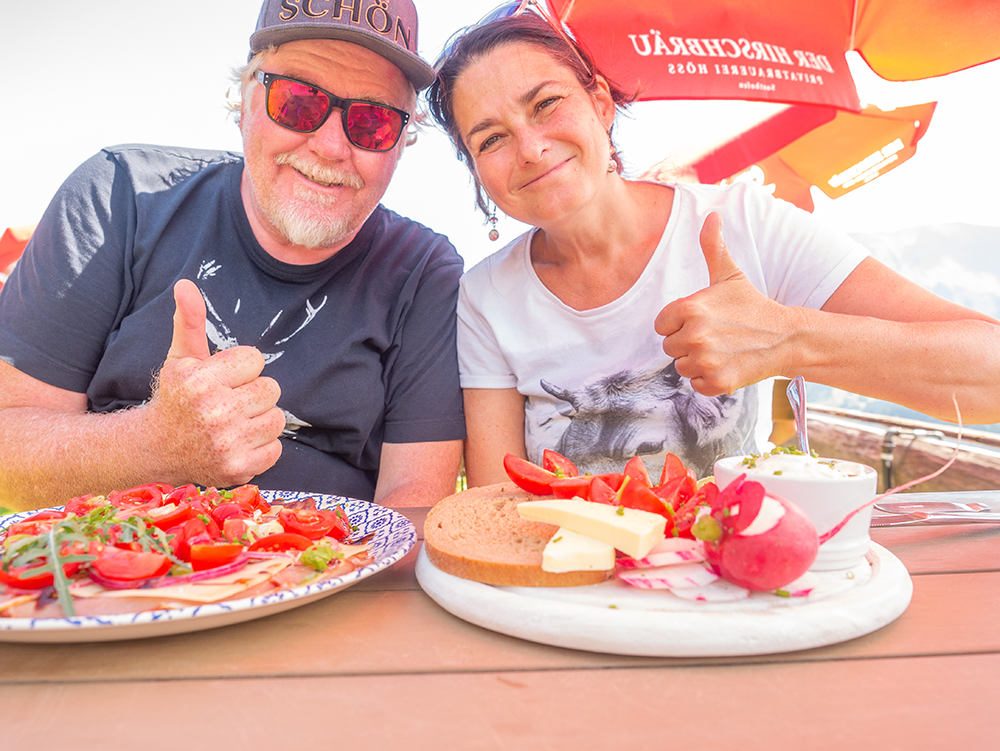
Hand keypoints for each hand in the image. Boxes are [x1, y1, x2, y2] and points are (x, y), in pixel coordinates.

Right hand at [144, 279, 284, 485]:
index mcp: (201, 381)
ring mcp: (227, 444)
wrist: (155, 449)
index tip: (223, 380)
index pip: (256, 360)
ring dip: (260, 420)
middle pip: (271, 389)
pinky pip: (276, 448)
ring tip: (235, 423)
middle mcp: (214, 412)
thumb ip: (190, 321)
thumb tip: (185, 284)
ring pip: (277, 418)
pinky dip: (262, 447)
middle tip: (228, 404)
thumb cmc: (176, 398)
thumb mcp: (181, 358)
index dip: (242, 369)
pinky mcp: (238, 469)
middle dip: (253, 394)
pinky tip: (238, 444)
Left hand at [654, 212, 792, 395]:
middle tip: (716, 335)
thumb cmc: (752, 305)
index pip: (661, 325)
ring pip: (682, 367)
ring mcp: (706, 360)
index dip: (678, 324)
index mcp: (689, 308)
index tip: (702, 320)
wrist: (786, 337)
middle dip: (688, 343)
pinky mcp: (717, 382)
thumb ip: (713, 247)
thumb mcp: (730, 275)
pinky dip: (709, 379)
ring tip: (723, 350)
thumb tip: (711, 215)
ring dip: (698, 362)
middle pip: (670, 347)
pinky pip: (696, 384)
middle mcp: (694, 335)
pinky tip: (727, 365)